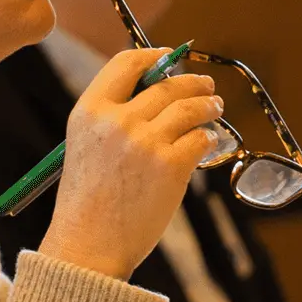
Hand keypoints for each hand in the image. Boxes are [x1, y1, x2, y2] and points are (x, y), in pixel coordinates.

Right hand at [39, 48, 221, 280]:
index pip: (126, 64)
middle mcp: (118, 120)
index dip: (152, 56)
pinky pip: (202, 138)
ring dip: (209, 106)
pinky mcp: (171, 165)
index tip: (168, 58)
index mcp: (90, 111)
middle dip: (192, 82)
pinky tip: (210, 142)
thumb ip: (112, 116)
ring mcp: (146, 142)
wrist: (89, 245)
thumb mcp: (85, 145)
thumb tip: (156, 92)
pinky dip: (210, 138)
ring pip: (190, 107)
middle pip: (166, 84)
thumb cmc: (88, 201)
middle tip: (206, 87)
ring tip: (215, 109)